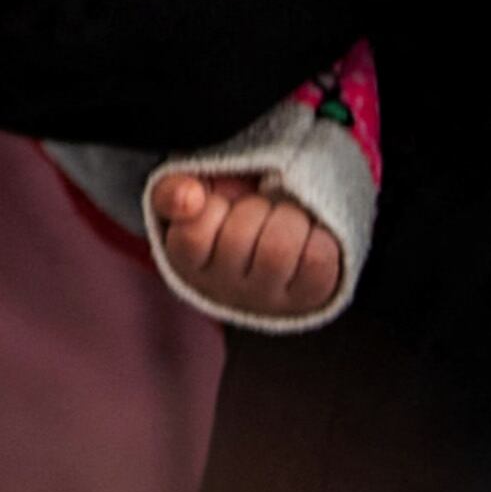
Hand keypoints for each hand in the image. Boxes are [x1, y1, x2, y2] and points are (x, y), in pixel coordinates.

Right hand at [152, 169, 347, 320]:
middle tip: (256, 207)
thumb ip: (171, 192)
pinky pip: (319, 258)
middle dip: (253, 206)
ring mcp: (268, 299)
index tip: (220, 203)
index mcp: (187, 265)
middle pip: (239, 239)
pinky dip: (318, 235)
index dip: (213, 206)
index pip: (193, 236)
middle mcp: (225, 291)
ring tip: (283, 218)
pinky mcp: (310, 298)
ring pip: (279, 248)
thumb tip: (190, 198)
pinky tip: (307, 234)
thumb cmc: (223, 214)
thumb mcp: (189, 196)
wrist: (268, 240)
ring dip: (286, 217)